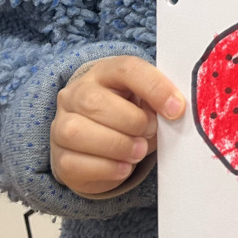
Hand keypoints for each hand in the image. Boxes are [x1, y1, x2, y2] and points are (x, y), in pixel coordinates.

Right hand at [50, 55, 185, 195]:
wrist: (102, 141)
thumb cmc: (130, 114)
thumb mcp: (147, 101)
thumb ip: (159, 102)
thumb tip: (175, 111)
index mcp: (105, 72)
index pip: (127, 69)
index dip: (154, 88)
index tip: (176, 109)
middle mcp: (77, 93)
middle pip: (95, 102)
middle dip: (131, 122)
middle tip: (149, 133)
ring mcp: (62, 124)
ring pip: (77, 132)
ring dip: (116, 146)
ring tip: (138, 151)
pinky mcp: (60, 157)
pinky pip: (75, 163)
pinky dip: (106, 168)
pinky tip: (123, 166)